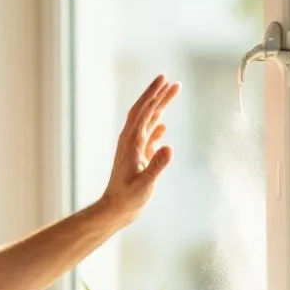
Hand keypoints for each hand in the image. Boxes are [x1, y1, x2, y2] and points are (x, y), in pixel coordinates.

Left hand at [97, 74, 179, 225]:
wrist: (116, 210)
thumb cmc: (128, 199)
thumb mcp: (144, 184)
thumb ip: (156, 166)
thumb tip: (169, 146)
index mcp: (131, 142)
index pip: (144, 112)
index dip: (154, 95)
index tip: (165, 79)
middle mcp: (131, 140)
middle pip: (145, 111)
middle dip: (158, 95)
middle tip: (172, 81)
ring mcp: (134, 148)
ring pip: (148, 122)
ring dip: (159, 107)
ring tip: (173, 95)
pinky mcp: (138, 157)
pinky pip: (147, 137)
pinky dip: (156, 128)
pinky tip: (163, 126)